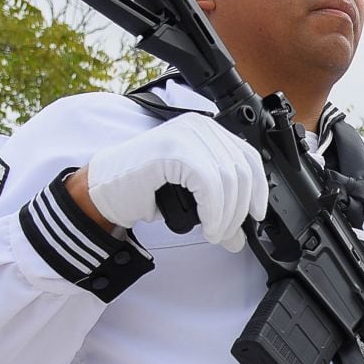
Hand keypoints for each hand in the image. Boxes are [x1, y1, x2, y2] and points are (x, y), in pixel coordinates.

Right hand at [85, 111, 268, 247]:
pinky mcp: (174, 149)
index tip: (257, 215)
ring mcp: (186, 134)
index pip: (248, 156)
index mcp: (207, 131)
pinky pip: (210, 184)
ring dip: (226, 215)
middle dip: (239, 211)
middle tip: (228, 235)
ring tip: (215, 233)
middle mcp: (200, 126)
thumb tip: (242, 236)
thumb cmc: (144, 188)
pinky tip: (207, 226)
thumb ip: (219, 205)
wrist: (105, 189)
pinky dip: (214, 211)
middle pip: (241, 171)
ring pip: (228, 179)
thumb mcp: (192, 193)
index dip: (258, 189)